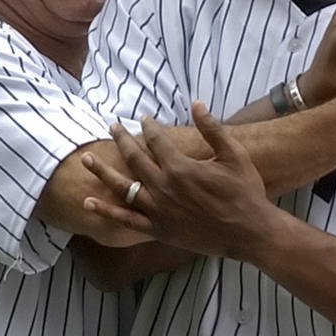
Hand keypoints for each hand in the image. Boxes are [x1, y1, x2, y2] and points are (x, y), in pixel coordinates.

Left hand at [82, 101, 277, 255]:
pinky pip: (125, 220)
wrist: (248, 232)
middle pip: (134, 158)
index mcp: (180, 167)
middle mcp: (163, 187)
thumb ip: (212, 129)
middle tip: (112, 127)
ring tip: (86, 158)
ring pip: (122, 187)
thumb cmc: (245, 191)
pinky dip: (106, 211)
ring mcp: (158, 210)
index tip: (143, 118)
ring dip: (102, 171)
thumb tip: (196, 104)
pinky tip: (89, 202)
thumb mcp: (234, 155)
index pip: (156, 140)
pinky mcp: (158, 229)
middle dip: (122, 140)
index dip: (148, 127)